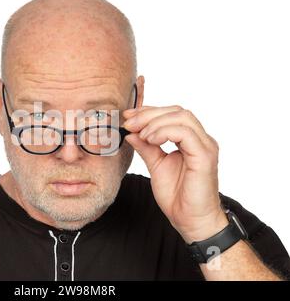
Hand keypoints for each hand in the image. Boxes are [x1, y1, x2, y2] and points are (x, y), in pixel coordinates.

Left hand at [123, 105, 227, 242]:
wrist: (191, 221)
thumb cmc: (178, 196)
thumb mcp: (156, 166)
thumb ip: (146, 147)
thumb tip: (131, 132)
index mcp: (191, 140)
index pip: (172, 114)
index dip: (148, 111)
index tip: (128, 116)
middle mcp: (201, 140)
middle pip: (177, 111)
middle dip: (149, 114)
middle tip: (129, 123)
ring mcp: (205, 146)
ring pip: (182, 117)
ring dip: (156, 122)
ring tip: (141, 135)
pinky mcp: (205, 156)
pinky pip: (185, 133)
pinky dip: (165, 132)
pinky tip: (151, 140)